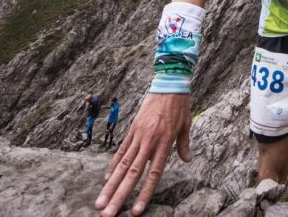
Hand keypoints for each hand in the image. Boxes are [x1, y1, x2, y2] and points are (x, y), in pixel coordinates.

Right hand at [94, 93, 191, 215]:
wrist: (168, 84)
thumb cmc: (180, 105)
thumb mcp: (186, 125)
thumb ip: (184, 144)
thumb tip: (187, 159)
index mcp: (164, 144)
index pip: (152, 175)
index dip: (143, 194)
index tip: (134, 211)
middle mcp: (148, 142)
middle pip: (131, 174)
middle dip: (119, 195)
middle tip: (107, 213)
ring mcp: (138, 136)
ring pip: (122, 165)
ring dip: (110, 184)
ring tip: (100, 201)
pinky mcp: (132, 129)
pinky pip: (121, 150)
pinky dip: (113, 164)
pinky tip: (106, 178)